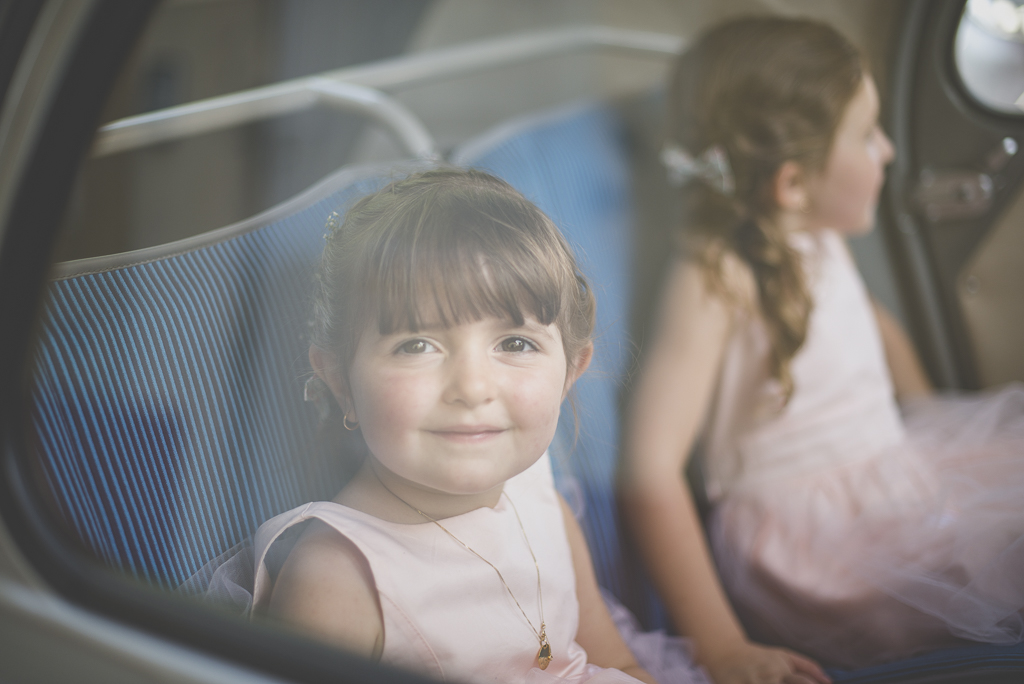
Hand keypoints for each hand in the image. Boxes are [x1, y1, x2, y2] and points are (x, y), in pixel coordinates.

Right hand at [704, 641, 829, 683]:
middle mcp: (768, 675)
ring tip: (776, 683)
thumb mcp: (783, 656)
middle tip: (784, 683)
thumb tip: (829, 680)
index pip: (803, 682)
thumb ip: (807, 666)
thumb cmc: (758, 656)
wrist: (724, 651)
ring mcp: (752, 682)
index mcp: (781, 667)